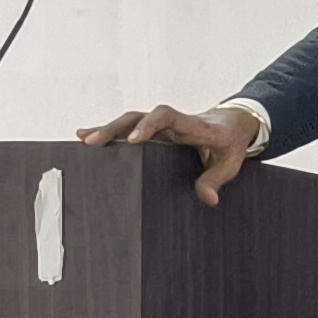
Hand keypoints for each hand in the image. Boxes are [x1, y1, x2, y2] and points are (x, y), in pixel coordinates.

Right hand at [77, 102, 261, 207]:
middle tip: (93, 141)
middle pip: (140, 117)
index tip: (133, 141)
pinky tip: (86, 137)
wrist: (234, 123)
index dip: (149, 125)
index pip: (167, 117)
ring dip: (108, 129)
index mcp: (193, 126)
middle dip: (116, 128)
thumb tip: (208, 200)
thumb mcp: (231, 163)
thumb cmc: (231, 144)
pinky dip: (111, 133)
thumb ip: (217, 179)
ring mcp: (162, 126)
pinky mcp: (155, 131)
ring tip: (83, 139)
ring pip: (131, 121)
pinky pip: (130, 129)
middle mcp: (173, 122)